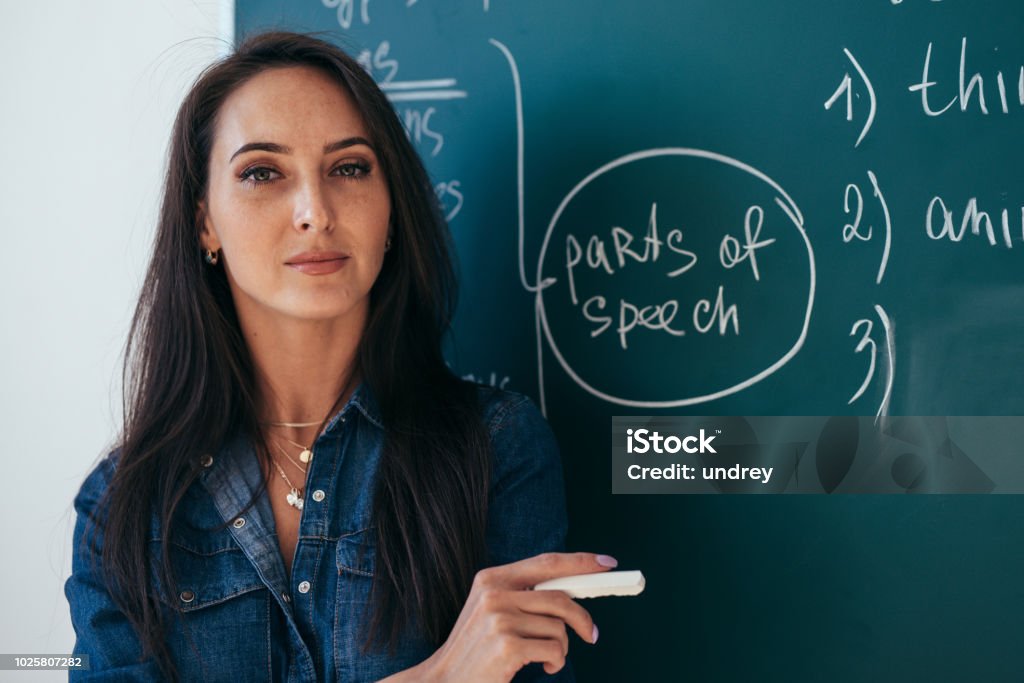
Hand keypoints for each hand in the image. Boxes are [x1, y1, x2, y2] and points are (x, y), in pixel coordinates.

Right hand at [420, 552, 616, 682]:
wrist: (446, 679)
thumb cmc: (477, 647)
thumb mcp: (493, 610)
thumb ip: (525, 595)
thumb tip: (574, 589)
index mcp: (492, 579)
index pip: (546, 562)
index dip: (580, 561)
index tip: (607, 563)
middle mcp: (495, 594)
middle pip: (560, 597)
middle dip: (582, 617)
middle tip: (592, 634)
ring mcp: (500, 620)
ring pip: (559, 627)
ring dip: (562, 647)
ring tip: (547, 657)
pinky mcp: (507, 646)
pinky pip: (554, 649)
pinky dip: (557, 661)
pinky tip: (545, 666)